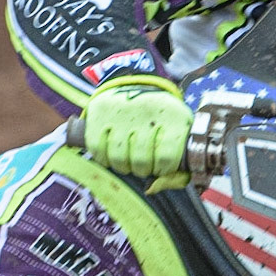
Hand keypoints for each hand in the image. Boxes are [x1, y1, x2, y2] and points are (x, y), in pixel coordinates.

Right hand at [80, 74, 192, 191]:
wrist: (138, 87)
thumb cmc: (161, 121)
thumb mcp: (178, 137)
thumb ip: (176, 170)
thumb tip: (151, 189)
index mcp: (173, 116)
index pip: (167, 156)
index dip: (163, 169)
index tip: (161, 166)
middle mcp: (148, 109)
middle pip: (141, 160)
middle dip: (143, 169)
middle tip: (144, 163)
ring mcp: (122, 109)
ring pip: (119, 157)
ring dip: (124, 166)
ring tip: (129, 159)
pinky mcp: (100, 110)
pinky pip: (97, 148)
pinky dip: (103, 158)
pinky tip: (111, 153)